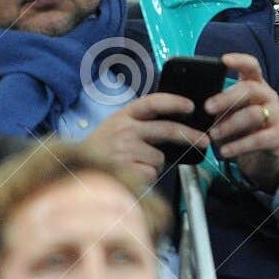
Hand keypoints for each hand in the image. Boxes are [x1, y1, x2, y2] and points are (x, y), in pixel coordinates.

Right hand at [82, 92, 211, 183]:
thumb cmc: (102, 149)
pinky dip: (146, 176)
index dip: (175, 102)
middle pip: (168, 129)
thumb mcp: (117, 127)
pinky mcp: (127, 171)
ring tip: (134, 164)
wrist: (74, 171)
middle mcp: (124, 130)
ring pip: (160, 158)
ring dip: (154, 164)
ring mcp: (125, 151)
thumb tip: (178, 126)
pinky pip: (152, 173)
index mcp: (124, 115)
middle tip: (205, 141)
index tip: (191, 106)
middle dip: (191, 135)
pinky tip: (130, 174)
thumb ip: (141, 123)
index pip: (153, 102)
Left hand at [205, 53, 278, 191]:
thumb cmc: (242, 130)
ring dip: (229, 125)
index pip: (252, 66)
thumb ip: (218, 108)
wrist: (263, 158)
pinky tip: (224, 151)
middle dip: (226, 98)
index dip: (240, 61)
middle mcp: (268, 96)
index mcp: (256, 86)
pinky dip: (238, 146)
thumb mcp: (229, 115)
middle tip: (207, 108)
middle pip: (250, 89)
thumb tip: (198, 106)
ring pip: (253, 114)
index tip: (223, 60)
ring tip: (213, 135)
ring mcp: (276, 115)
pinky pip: (258, 139)